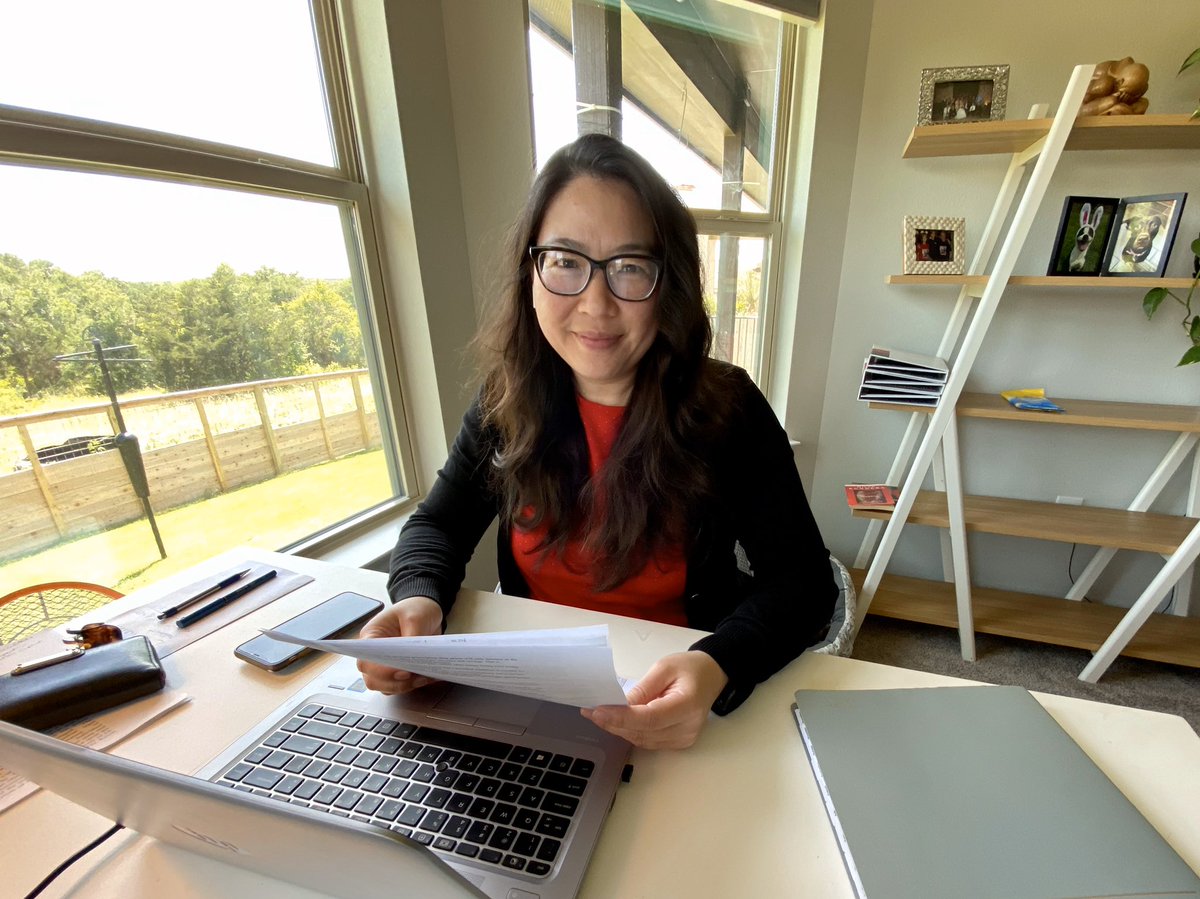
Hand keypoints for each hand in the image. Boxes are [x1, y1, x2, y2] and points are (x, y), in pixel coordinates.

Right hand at [356, 596, 443, 693]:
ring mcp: (385, 665)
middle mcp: (374, 654)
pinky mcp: (398, 671)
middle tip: (415, 676)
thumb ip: (413, 636)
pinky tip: (426, 677)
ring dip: (405, 686)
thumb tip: (414, 656)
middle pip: (373, 679)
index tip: (402, 671)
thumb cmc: (415, 609)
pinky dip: (413, 686)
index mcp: (371, 636)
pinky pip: (400, 686)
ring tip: (423, 677)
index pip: (366, 660)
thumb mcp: (415, 616)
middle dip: (394, 683)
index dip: (381, 671)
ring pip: (386, 687)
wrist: (426, 611)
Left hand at [580, 651, 728, 749]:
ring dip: (618, 729)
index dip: (622, 717)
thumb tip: (620, 705)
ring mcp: (684, 738)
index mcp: (688, 705)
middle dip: (614, 723)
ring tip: (598, 716)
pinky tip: (615, 722)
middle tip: (590, 712)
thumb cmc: (689, 668)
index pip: (650, 718)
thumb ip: (643, 688)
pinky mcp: (678, 742)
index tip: (598, 711)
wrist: (711, 676)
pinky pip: (648, 741)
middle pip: (644, 732)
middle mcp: (687, 727)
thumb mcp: (664, 667)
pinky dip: (630, 732)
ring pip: (642, 740)